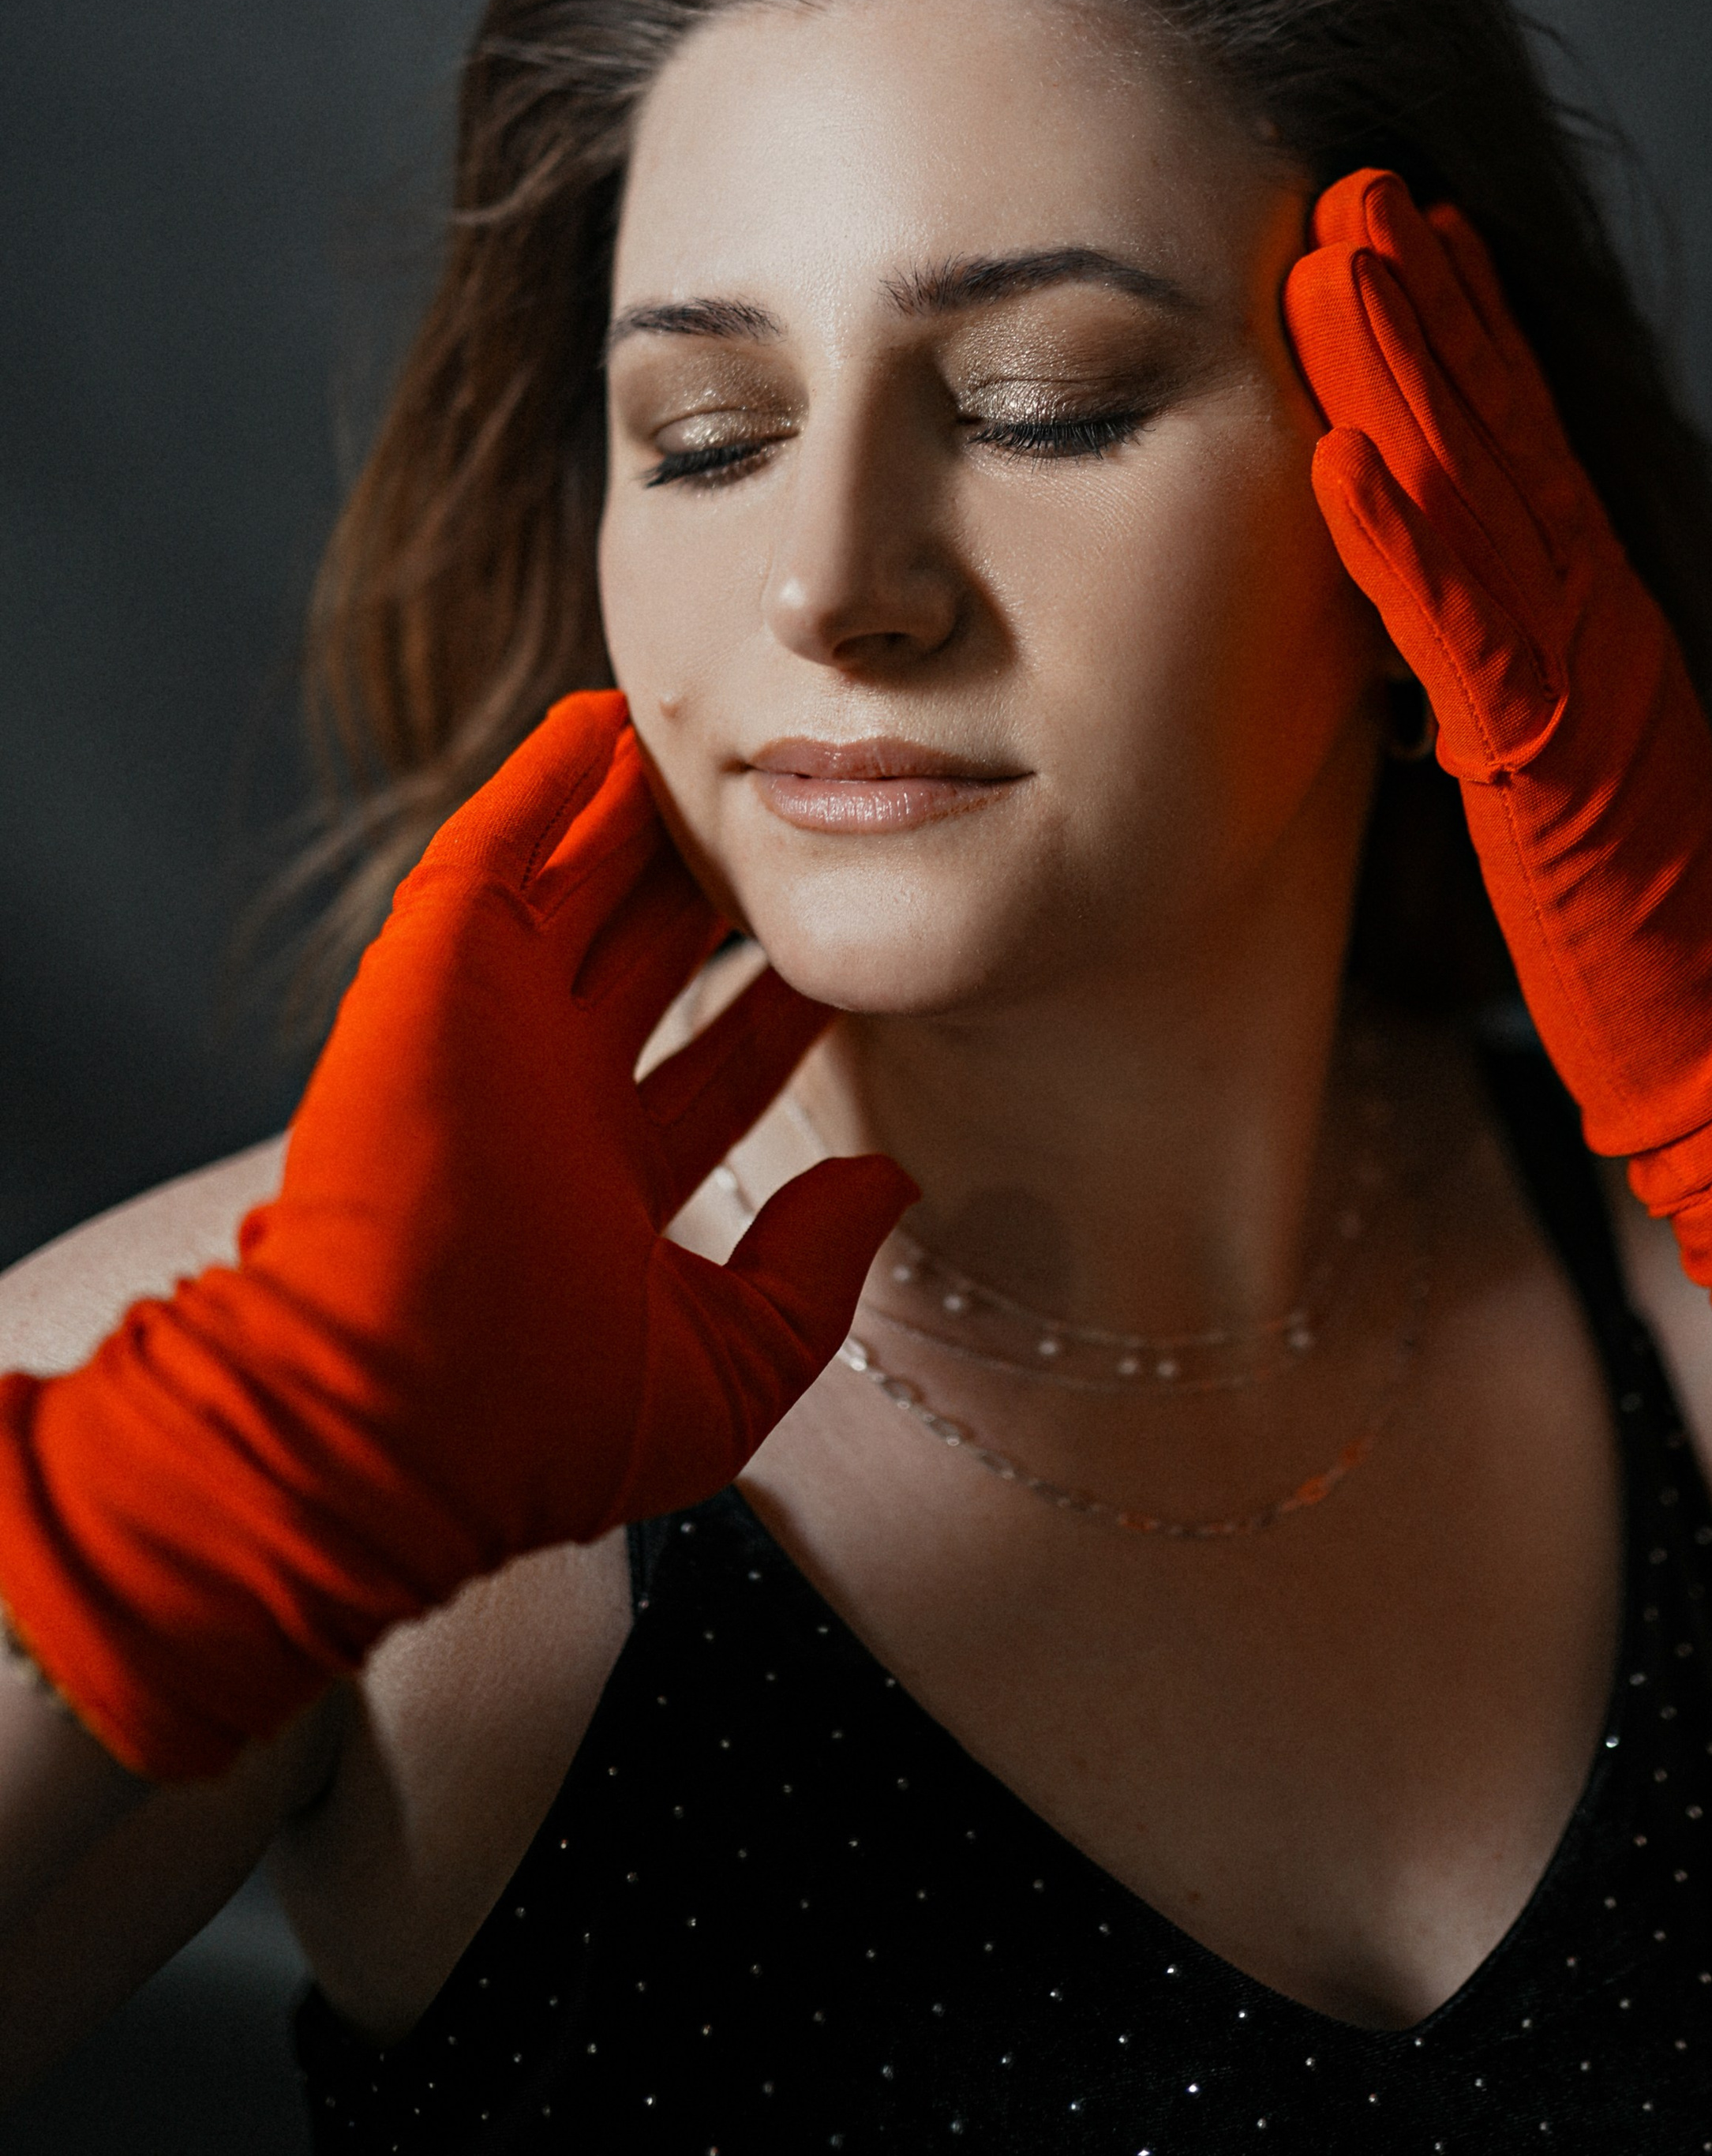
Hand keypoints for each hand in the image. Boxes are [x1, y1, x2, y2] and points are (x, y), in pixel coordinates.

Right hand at [0, 693, 912, 1776]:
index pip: (712, 1072)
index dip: (773, 1013)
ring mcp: (485, 1027)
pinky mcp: (432, 972)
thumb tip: (888, 1185)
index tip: (831, 958)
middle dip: (705, 894)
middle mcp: (544, 1097)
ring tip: (705, 745)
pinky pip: (496, 849)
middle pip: (645, 960)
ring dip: (630, 818)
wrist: (379, 1425)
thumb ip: (810, 1279)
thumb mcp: (721, 1373)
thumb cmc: (535, 1431)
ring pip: (576, 889)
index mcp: (601, 1188)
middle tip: (779, 822)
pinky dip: (544, 783)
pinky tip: (603, 724)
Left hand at [1285, 168, 1711, 1152]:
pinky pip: (1463, 634)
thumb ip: (1491, 666)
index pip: (1516, 440)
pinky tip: (1341, 460)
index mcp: (1587, 608)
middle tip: (1352, 181)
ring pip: (1482, 496)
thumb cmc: (1618, 913)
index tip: (1392, 217)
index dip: (1459, 321)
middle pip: (1500, 430)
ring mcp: (1579, 673)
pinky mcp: (1547, 756)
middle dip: (1426, 299)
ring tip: (1335, 263)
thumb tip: (1417, 607)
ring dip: (1407, 375)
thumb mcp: (1546, 755)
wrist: (1711, 1030)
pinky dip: (1404, 542)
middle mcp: (1591, 612)